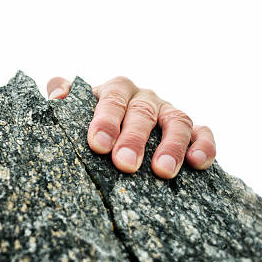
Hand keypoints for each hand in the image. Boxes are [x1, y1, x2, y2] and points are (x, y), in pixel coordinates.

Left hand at [47, 76, 215, 178]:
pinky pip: (203, 131)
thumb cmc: (91, 119)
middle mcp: (144, 97)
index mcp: (116, 89)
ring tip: (162, 171)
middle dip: (134, 138)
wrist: (117, 123)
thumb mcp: (75, 107)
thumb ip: (62, 96)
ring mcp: (169, 111)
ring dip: (171, 145)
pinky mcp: (191, 128)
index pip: (112, 99)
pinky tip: (198, 163)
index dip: (105, 120)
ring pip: (176, 121)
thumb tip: (56, 96)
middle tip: (125, 164)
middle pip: (142, 112)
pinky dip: (204, 144)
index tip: (98, 144)